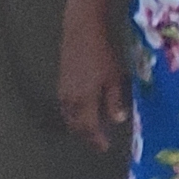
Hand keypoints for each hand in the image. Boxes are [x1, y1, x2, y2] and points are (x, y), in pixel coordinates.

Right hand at [57, 10, 129, 145]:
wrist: (82, 31)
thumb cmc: (102, 52)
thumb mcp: (113, 77)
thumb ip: (114, 101)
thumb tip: (117, 121)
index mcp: (83, 99)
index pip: (88, 127)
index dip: (97, 139)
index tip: (105, 147)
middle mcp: (69, 99)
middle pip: (76, 126)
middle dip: (87, 136)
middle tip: (99, 141)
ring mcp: (63, 91)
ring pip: (69, 117)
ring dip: (79, 126)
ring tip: (92, 130)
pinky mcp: (61, 83)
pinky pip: (66, 108)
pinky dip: (74, 115)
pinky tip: (83, 112)